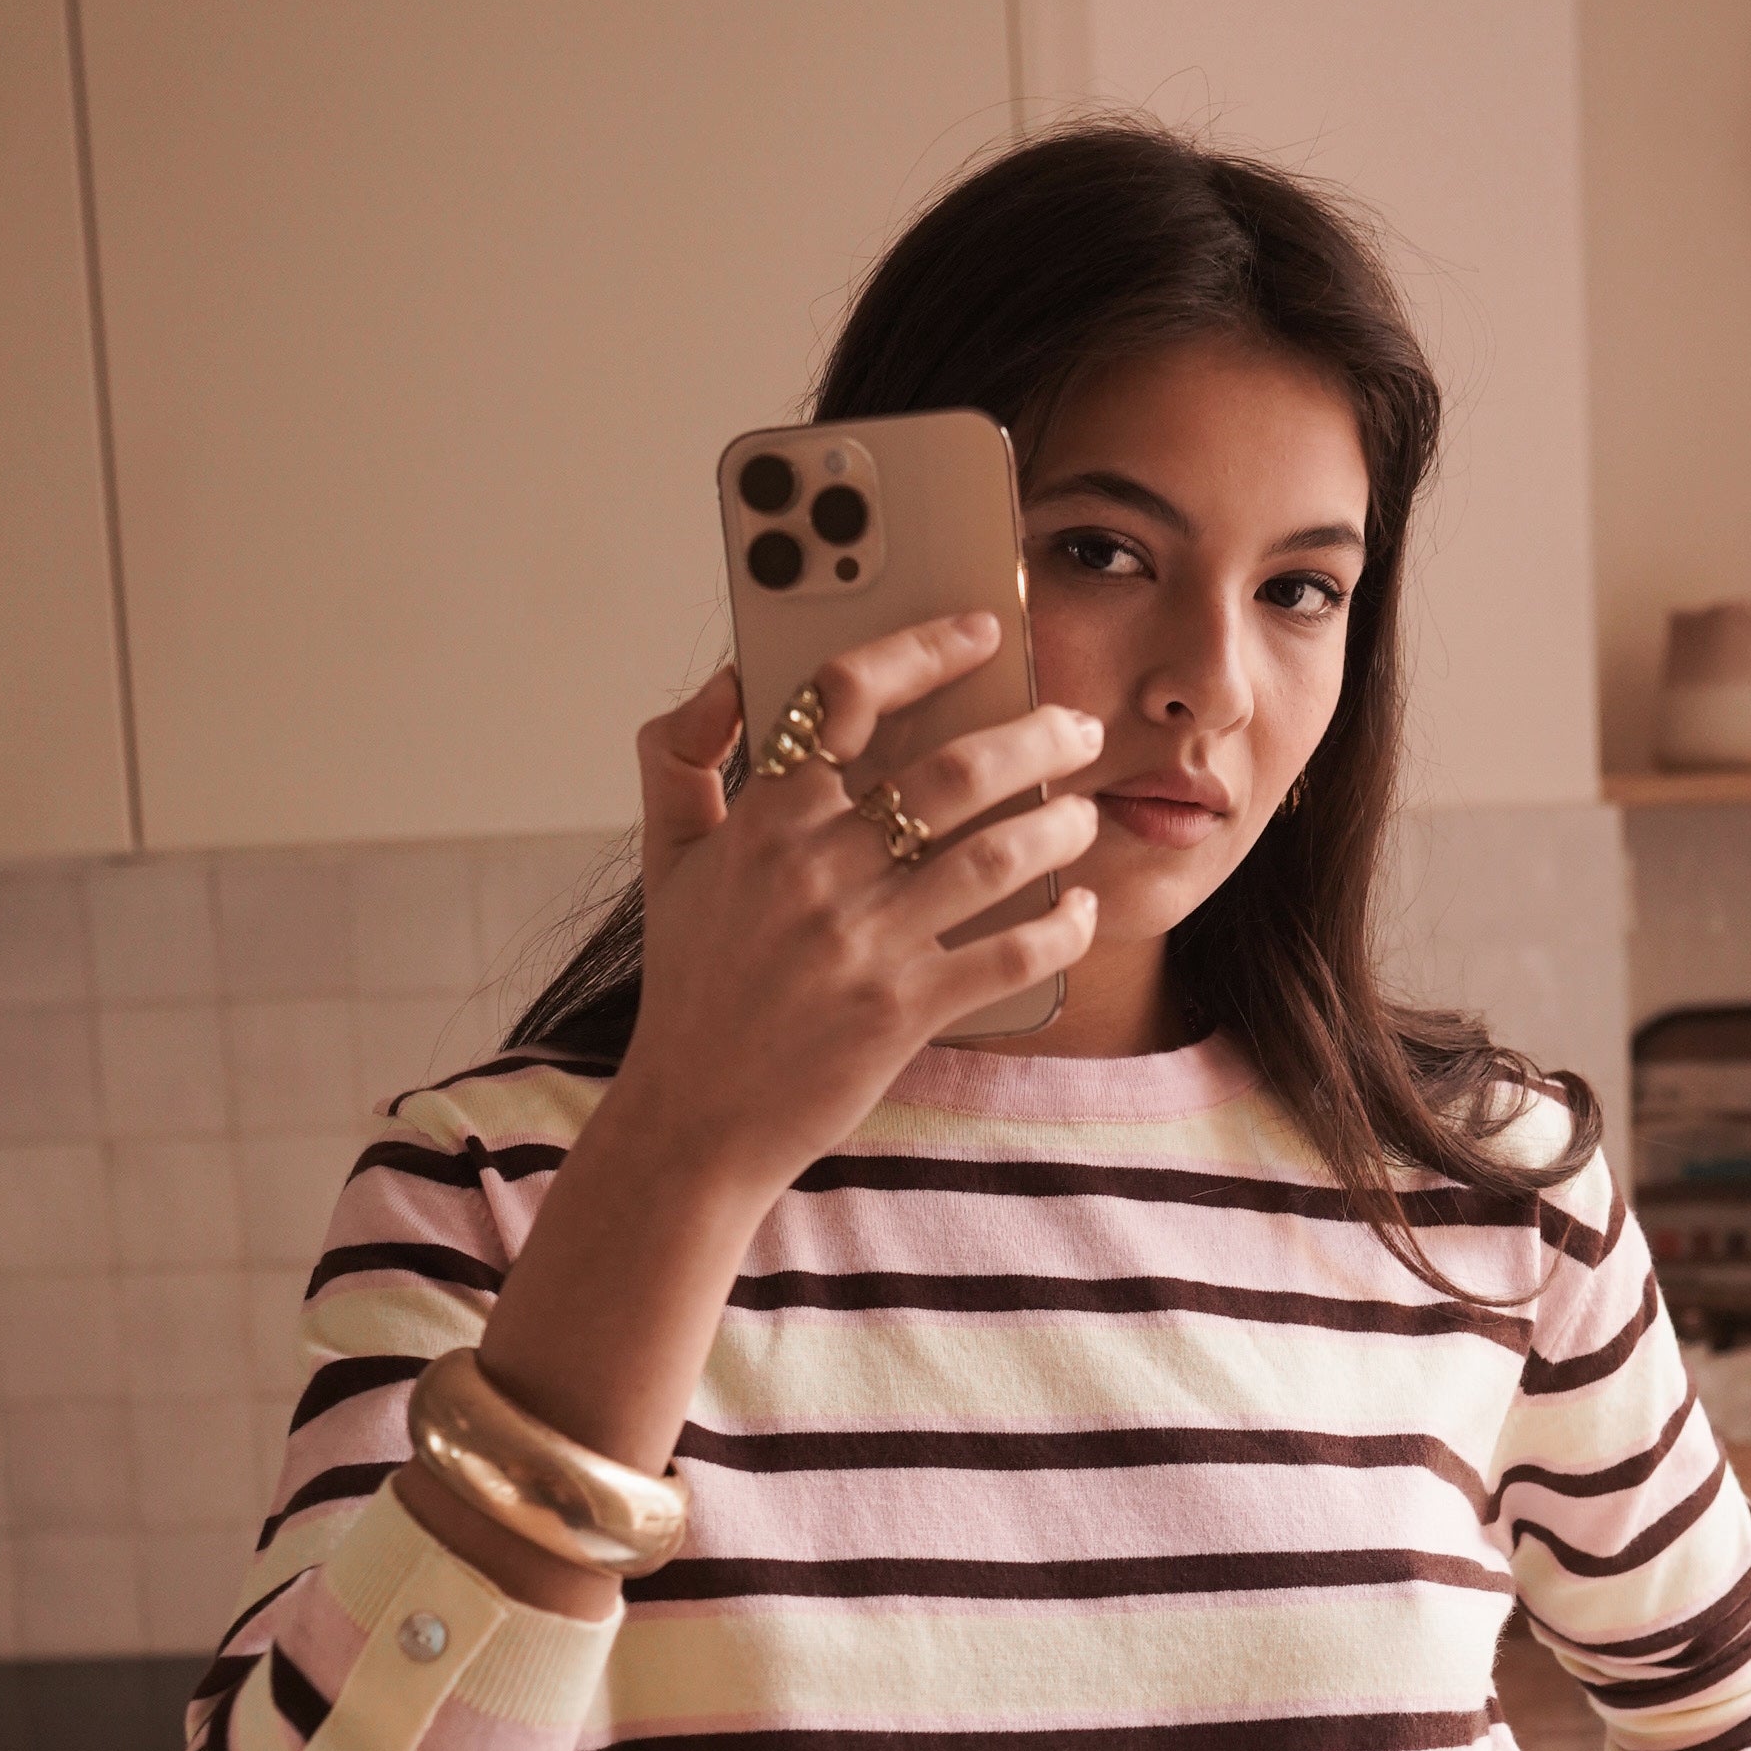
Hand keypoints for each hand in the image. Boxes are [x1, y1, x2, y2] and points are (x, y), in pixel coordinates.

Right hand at [621, 615, 1103, 1190]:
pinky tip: (1081, 909)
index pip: (847, 692)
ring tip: (1086, 815)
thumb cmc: (693, 985)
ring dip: (1063, 826)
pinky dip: (1063, 925)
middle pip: (955, 770)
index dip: (925, 648)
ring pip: (998, 855)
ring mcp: (863, 942)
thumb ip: (681, 756)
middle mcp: (815, 870)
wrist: (694, 1118)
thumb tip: (728, 680)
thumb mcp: (664, 860)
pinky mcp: (902, 1011)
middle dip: (1039, 736)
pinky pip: (1012, 952)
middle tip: (1078, 727)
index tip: (982, 632)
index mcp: (761, 818)